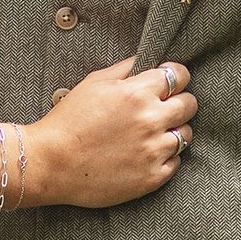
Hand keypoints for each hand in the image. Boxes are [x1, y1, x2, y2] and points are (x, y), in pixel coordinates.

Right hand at [22, 58, 195, 208]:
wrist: (51, 164)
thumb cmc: (68, 121)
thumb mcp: (93, 83)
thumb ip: (125, 70)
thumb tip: (147, 62)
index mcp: (137, 93)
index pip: (179, 75)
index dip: (175, 77)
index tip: (170, 83)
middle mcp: (151, 120)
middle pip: (190, 104)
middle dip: (180, 102)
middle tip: (164, 108)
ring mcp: (153, 151)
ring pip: (186, 135)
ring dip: (174, 131)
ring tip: (154, 134)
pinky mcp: (152, 177)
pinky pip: (176, 162)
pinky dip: (166, 157)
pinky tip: (147, 154)